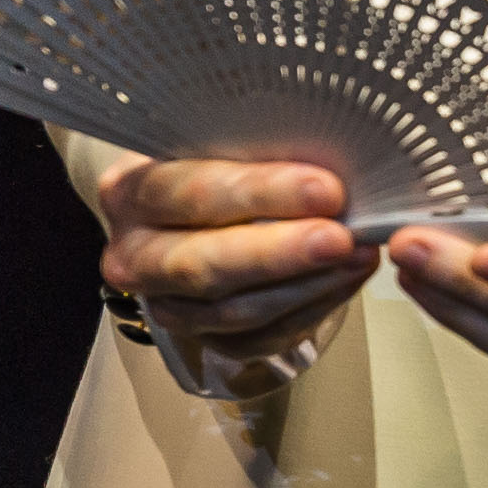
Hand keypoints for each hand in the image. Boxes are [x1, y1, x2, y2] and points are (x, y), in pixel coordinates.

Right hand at [90, 155, 370, 354]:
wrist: (202, 218)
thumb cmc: (218, 168)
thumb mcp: (224, 144)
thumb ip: (259, 151)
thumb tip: (331, 157)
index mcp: (130, 193)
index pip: (192, 194)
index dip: (260, 193)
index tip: (325, 189)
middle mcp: (135, 257)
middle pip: (204, 264)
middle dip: (280, 252)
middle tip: (339, 237)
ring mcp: (166, 307)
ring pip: (235, 311)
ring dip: (305, 284)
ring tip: (357, 254)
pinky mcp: (205, 342)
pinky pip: (260, 337)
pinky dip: (311, 309)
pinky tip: (346, 277)